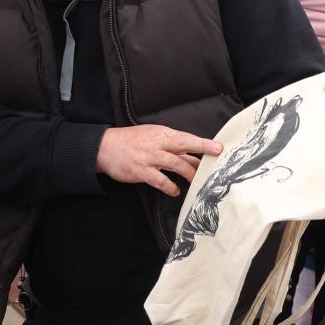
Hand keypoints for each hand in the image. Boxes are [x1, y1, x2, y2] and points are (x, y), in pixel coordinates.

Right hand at [96, 125, 222, 195]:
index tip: (218, 147)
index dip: (203, 143)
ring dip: (188, 173)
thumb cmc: (132, 142)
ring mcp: (149, 157)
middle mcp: (157, 144)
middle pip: (184, 146)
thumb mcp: (153, 137)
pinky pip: (160, 180)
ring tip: (196, 181)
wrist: (105, 147)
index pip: (186, 138)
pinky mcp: (141, 171)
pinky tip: (175, 191)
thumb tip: (195, 156)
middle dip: (202, 151)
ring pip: (175, 164)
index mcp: (162, 134)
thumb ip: (173, 147)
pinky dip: (169, 187)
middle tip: (216, 160)